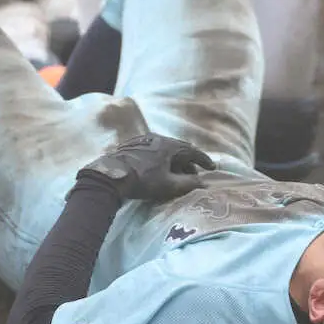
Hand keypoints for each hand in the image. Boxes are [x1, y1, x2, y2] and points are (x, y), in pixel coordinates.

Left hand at [79, 134, 215, 201]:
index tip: (212, 168)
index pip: (192, 150)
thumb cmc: (142, 180)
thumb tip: (203, 183)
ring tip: (176, 176)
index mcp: (168, 144)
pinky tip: (159, 170)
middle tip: (194, 176)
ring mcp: (143, 140)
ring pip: (165, 150)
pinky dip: (161, 160)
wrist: (111, 176)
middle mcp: (157, 138)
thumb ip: (188, 183)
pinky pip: (153, 151)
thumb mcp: (168, 185)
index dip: (203, 160)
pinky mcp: (132, 146)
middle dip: (188, 163)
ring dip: (174, 162)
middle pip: (178, 149)